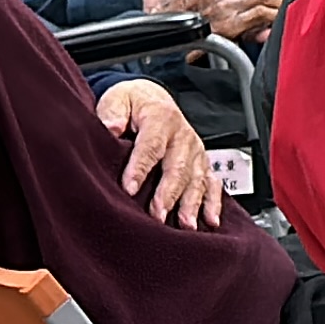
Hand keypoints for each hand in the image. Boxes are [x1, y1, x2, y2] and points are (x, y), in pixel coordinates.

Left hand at [101, 79, 220, 229]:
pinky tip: (211, 221)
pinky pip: (213, 184)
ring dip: (192, 204)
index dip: (140, 168)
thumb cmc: (134, 104)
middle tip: (157, 215)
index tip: (129, 188)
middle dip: (168, 194)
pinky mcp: (202, 163)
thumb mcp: (118, 99)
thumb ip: (113, 113)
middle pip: (177, 167)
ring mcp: (196, 151)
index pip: (151, 145)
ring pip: (197, 179)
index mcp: (161, 118)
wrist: (153, 99)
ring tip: (185, 225)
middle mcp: (183, 136)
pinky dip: (213, 203)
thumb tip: (111, 127)